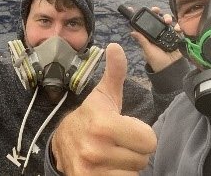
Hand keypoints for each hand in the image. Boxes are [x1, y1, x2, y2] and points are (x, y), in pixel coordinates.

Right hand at [51, 43, 156, 174]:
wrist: (60, 144)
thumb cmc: (89, 118)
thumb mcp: (102, 96)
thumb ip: (114, 73)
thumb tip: (116, 46)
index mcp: (103, 124)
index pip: (149, 140)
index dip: (141, 134)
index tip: (127, 129)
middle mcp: (96, 148)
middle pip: (143, 158)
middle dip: (134, 151)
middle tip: (119, 143)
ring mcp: (92, 169)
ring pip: (134, 173)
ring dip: (127, 166)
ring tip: (113, 155)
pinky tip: (108, 167)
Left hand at [130, 6, 182, 71]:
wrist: (171, 69)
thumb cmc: (158, 61)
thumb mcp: (148, 51)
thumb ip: (142, 41)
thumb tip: (132, 32)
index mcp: (149, 35)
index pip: (143, 23)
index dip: (138, 16)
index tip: (131, 9)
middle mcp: (157, 32)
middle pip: (156, 18)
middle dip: (156, 12)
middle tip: (156, 10)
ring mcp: (167, 33)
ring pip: (166, 20)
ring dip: (167, 17)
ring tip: (167, 22)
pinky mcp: (177, 36)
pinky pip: (177, 27)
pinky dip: (178, 25)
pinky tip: (177, 28)